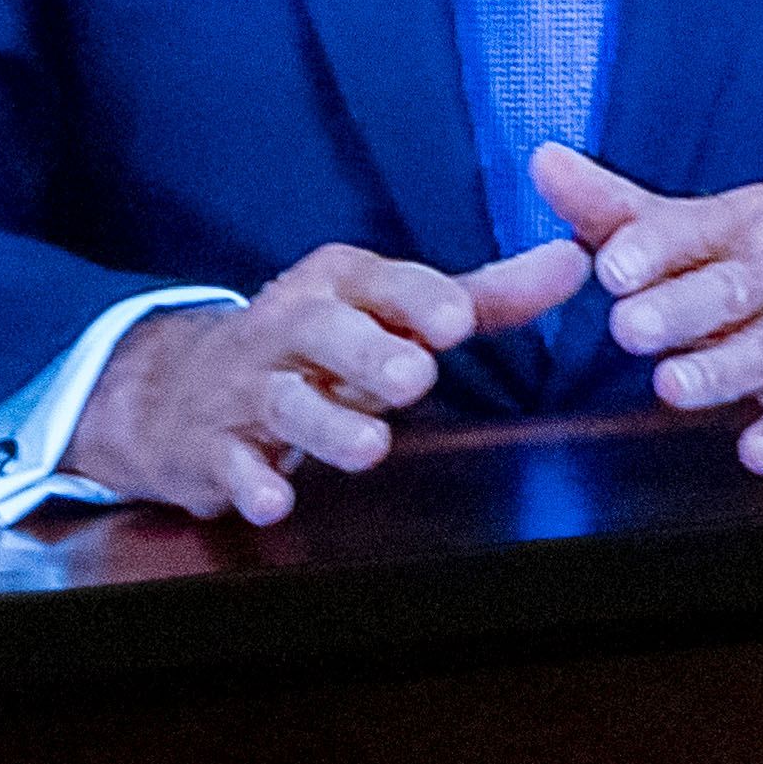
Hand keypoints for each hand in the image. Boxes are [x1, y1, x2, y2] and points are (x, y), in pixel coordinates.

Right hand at [70, 230, 590, 525]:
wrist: (186, 389)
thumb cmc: (319, 347)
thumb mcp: (392, 312)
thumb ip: (485, 295)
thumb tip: (575, 262)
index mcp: (338, 287)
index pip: (379, 284)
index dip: (415, 300)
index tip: (455, 322)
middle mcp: (289, 328)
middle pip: (324, 333)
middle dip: (369, 353)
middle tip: (414, 378)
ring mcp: (247, 388)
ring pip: (285, 401)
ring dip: (326, 424)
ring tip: (371, 446)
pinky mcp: (214, 445)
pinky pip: (228, 463)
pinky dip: (249, 482)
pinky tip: (274, 501)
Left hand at [528, 147, 762, 478]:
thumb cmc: (759, 282)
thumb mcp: (694, 239)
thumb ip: (616, 210)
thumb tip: (543, 161)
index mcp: (745, 224)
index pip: (692, 231)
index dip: (651, 248)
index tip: (610, 267)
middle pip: (726, 289)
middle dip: (676, 308)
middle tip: (627, 328)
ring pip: (762, 350)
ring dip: (718, 371)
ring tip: (672, 387)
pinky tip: (756, 451)